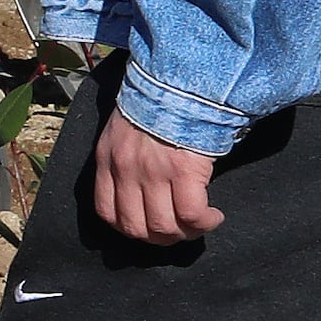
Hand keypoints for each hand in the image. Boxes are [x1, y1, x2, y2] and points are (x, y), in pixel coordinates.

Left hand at [87, 110, 224, 244]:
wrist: (179, 80)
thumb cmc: (157, 103)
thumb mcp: (123, 130)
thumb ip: (124, 158)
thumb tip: (139, 188)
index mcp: (107, 161)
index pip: (107, 213)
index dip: (131, 229)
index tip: (151, 227)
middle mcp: (125, 171)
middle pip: (135, 228)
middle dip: (159, 239)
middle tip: (179, 231)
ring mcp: (153, 173)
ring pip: (163, 227)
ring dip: (185, 234)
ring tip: (200, 224)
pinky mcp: (182, 171)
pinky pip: (191, 215)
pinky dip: (204, 223)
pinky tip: (213, 216)